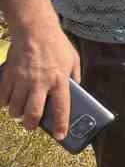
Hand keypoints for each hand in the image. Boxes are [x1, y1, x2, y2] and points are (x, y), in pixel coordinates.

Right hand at [0, 22, 79, 140]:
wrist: (35, 30)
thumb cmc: (57, 46)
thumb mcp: (73, 61)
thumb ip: (74, 78)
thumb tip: (75, 91)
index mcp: (60, 81)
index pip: (61, 108)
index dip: (60, 125)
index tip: (60, 136)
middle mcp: (40, 83)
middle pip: (33, 113)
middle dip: (31, 124)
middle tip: (31, 126)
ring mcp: (22, 80)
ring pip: (15, 107)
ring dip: (17, 114)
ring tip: (20, 114)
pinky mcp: (9, 75)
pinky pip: (2, 96)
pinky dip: (4, 103)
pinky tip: (8, 102)